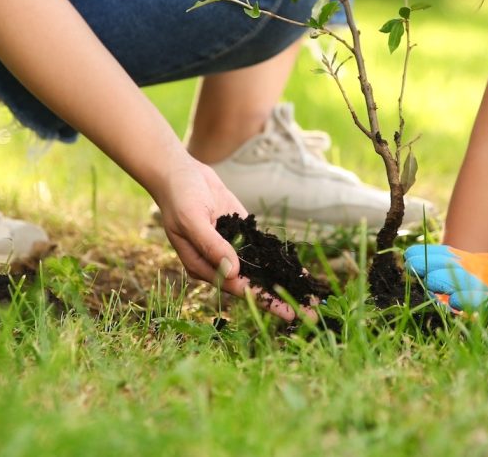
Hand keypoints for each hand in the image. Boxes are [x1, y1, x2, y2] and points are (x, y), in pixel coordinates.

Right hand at [151, 161, 296, 319]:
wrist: (180, 173)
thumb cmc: (179, 197)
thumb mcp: (192, 220)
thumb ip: (211, 245)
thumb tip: (233, 271)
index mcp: (202, 267)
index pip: (236, 288)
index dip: (263, 300)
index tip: (286, 311)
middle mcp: (218, 263)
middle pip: (252, 285)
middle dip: (279, 299)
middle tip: (307, 314)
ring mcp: (231, 248)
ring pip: (260, 270)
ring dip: (282, 282)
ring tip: (308, 297)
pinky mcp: (241, 233)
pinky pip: (262, 249)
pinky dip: (279, 260)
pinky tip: (297, 271)